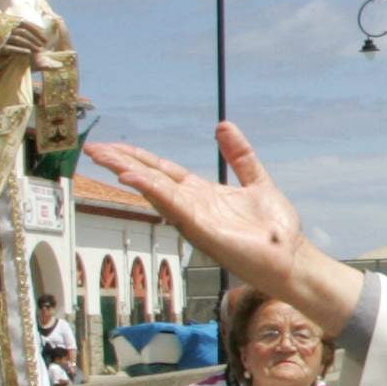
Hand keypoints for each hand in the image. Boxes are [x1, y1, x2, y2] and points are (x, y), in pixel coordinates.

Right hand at [2, 19, 49, 57]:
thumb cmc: (1, 39)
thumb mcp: (10, 31)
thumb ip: (20, 28)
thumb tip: (40, 29)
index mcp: (9, 22)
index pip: (25, 23)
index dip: (36, 29)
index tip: (45, 37)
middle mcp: (5, 28)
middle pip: (23, 31)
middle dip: (35, 38)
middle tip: (44, 45)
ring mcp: (1, 37)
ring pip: (18, 39)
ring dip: (30, 44)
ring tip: (39, 50)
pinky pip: (10, 48)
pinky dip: (20, 50)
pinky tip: (28, 53)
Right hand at [93, 130, 362, 333]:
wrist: (292, 258)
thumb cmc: (275, 230)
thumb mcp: (257, 180)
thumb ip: (240, 155)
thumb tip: (224, 126)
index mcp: (202, 194)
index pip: (163, 171)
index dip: (138, 158)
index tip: (112, 147)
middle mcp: (193, 206)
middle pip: (152, 178)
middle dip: (122, 163)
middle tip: (94, 149)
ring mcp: (195, 219)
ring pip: (156, 190)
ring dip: (130, 172)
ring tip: (104, 157)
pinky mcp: (203, 230)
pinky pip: (174, 205)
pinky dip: (153, 190)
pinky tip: (134, 177)